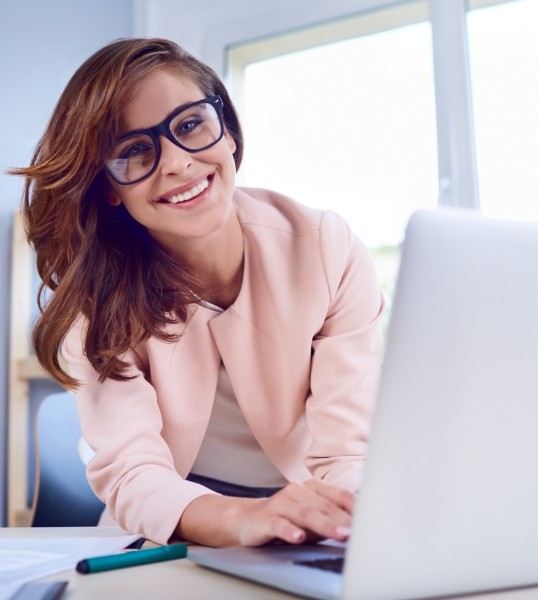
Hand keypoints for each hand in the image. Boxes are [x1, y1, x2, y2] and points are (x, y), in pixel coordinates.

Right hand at [237, 479, 353, 545]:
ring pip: (304, 513)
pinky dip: (289, 530)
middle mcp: (296, 491)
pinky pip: (279, 524)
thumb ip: (332, 520)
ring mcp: (280, 503)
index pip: (338, 495)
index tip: (368, 521)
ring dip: (324, 524)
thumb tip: (359, 529)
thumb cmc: (288, 519)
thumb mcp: (313, 518)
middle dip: (341, 519)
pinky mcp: (265, 518)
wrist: (249, 519)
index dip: (353, 508)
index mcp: (312, 488)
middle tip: (355, 532)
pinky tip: (298, 537)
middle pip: (323, 505)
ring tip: (338, 534)